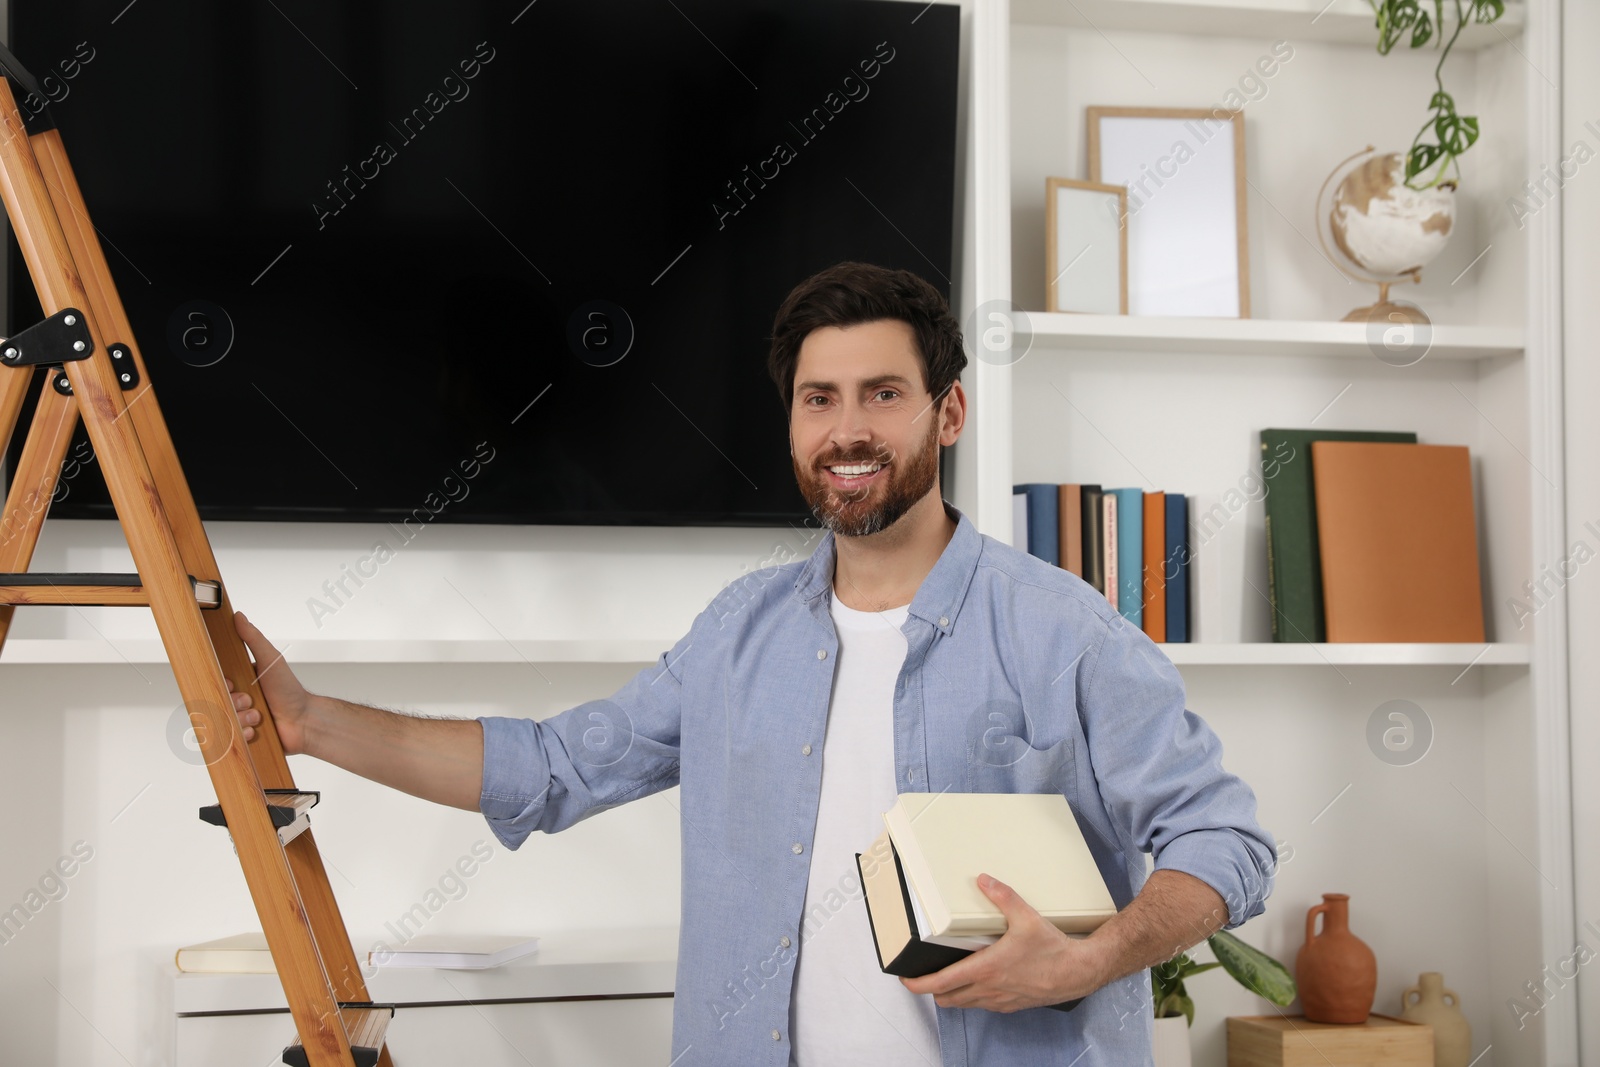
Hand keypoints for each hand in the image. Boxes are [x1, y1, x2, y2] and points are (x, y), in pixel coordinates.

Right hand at [229, 611, 312, 754]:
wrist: (304, 722)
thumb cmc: (289, 690)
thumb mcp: (271, 660)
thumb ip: (253, 638)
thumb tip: (239, 616)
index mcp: (241, 681)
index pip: (217, 682)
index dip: (223, 685)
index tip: (234, 684)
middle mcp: (239, 700)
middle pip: (218, 702)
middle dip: (234, 703)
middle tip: (250, 700)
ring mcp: (241, 719)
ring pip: (224, 721)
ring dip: (241, 718)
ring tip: (259, 715)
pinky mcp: (244, 737)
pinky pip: (231, 738)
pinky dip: (244, 733)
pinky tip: (257, 729)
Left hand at [899, 874, 1110, 1011]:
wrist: (1078, 973)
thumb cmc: (1053, 950)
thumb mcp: (1027, 917)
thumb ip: (1003, 897)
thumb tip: (984, 880)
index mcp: (985, 969)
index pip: (940, 983)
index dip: (917, 984)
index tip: (906, 979)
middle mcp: (988, 989)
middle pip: (946, 998)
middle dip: (931, 989)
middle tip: (925, 973)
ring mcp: (999, 1001)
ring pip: (963, 1004)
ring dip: (951, 993)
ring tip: (948, 975)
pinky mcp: (1010, 1005)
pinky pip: (981, 1005)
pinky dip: (971, 996)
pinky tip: (978, 980)